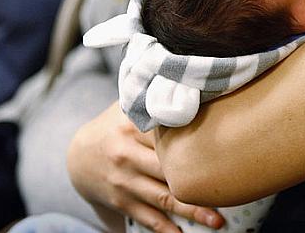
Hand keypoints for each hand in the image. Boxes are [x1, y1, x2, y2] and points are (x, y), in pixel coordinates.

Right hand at [67, 102, 223, 232]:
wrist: (76, 157)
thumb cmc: (112, 128)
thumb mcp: (125, 108)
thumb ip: (152, 100)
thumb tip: (189, 85)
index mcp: (132, 126)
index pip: (167, 134)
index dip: (193, 141)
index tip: (221, 148)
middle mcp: (127, 154)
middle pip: (169, 170)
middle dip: (198, 183)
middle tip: (228, 191)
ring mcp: (124, 180)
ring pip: (163, 197)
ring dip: (191, 211)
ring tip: (216, 221)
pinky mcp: (121, 201)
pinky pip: (147, 217)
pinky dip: (165, 229)